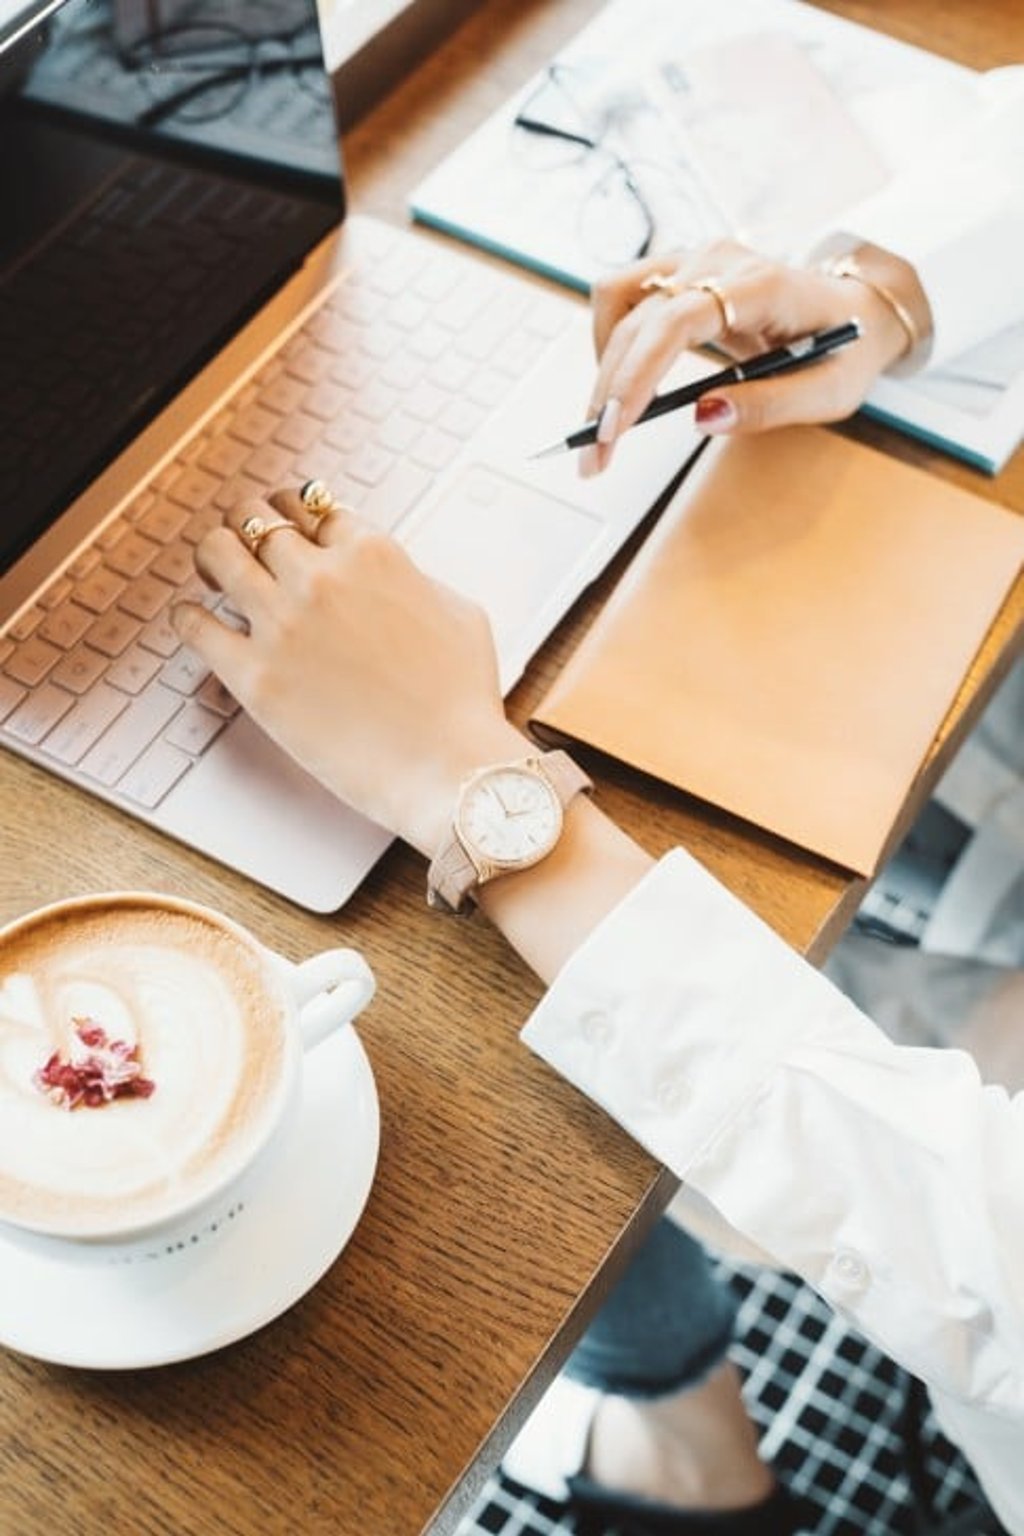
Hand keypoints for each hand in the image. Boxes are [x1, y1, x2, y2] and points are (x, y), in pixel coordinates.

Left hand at [170, 491, 527, 856]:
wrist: (449, 767)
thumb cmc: (463, 700)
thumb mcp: (459, 612)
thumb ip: (415, 578)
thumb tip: (391, 575)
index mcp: (373, 554)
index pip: (312, 506)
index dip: (297, 516)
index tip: (289, 530)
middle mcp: (322, 577)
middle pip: (258, 518)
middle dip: (250, 527)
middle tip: (245, 545)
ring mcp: (283, 624)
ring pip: (218, 553)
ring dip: (213, 557)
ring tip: (214, 573)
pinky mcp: (254, 676)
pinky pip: (194, 625)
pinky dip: (188, 617)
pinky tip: (195, 620)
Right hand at [581, 238, 929, 474]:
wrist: (858, 308)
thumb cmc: (845, 349)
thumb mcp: (828, 392)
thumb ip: (770, 406)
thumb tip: (703, 417)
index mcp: (762, 286)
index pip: (677, 322)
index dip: (637, 375)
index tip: (612, 428)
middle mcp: (720, 262)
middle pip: (637, 321)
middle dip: (607, 392)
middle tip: (596, 455)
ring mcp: (696, 259)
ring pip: (618, 301)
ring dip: (602, 364)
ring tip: (609, 419)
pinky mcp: (680, 269)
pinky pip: (623, 294)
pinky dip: (610, 339)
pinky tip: (623, 380)